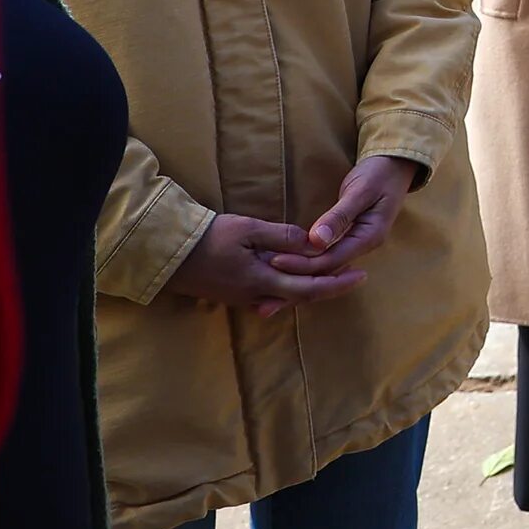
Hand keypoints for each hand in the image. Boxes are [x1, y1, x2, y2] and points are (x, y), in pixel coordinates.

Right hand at [164, 211, 365, 316]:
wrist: (169, 253)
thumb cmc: (209, 237)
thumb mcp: (248, 230)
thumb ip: (282, 238)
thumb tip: (312, 244)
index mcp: (262, 280)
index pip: (309, 288)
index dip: (336, 283)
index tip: (360, 274)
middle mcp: (256, 295)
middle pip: (302, 297)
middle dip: (331, 287)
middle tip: (357, 277)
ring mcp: (244, 298)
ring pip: (288, 297)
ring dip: (312, 287)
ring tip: (335, 274)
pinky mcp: (235, 294)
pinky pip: (271, 295)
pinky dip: (292, 288)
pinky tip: (300, 280)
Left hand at [264, 154, 422, 282]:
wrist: (396, 164)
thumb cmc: (379, 174)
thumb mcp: (360, 191)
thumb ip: (339, 216)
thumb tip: (316, 240)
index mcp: (369, 237)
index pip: (332, 259)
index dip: (304, 263)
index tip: (275, 260)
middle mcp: (364, 245)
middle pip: (328, 270)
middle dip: (298, 279)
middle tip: (267, 286)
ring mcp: (357, 243)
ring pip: (326, 266)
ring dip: (301, 275)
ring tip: (272, 288)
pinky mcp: (350, 237)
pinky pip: (327, 256)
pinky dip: (308, 263)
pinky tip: (290, 268)